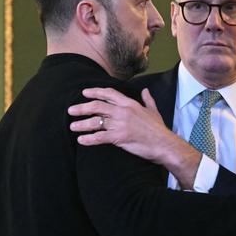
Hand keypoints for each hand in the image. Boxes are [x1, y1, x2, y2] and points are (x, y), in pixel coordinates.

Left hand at [68, 87, 200, 187]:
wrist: (164, 144)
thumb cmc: (159, 129)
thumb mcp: (154, 111)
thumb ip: (148, 100)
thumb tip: (146, 90)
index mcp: (130, 104)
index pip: (109, 93)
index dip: (95, 92)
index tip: (84, 93)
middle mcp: (123, 111)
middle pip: (97, 106)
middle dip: (82, 107)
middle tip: (71, 110)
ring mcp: (120, 124)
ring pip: (96, 122)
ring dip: (82, 124)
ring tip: (72, 126)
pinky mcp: (119, 137)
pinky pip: (100, 137)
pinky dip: (89, 139)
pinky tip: (81, 141)